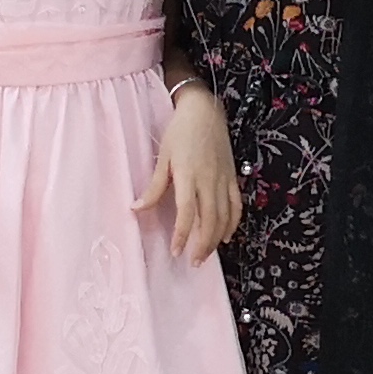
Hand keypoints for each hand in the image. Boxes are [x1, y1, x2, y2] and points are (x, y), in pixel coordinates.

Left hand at [134, 81, 241, 260]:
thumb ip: (153, 187)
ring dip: (215, 239)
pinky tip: (225, 235)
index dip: (182, 235)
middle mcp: (209, 181)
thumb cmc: (179, 132)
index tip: (176, 252)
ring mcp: (224, 180)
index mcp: (189, 176)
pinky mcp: (233, 177)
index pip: (187, 213)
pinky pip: (236, 206)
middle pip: (209, 220)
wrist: (205, 111)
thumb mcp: (162, 158)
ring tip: (205, 254)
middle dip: (202, 245)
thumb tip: (136, 209)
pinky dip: (232, 223)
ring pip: (224, 217)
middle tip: (193, 262)